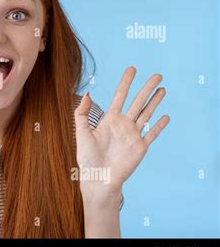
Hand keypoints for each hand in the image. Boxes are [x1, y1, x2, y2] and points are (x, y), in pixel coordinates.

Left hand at [74, 66, 169, 203]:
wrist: (98, 178)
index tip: (132, 69)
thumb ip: (82, 113)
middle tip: (157, 75)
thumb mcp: (82, 132)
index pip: (120, 96)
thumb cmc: (87, 158)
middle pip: (138, 102)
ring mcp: (133, 135)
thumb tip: (87, 94)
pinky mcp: (140, 148)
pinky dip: (159, 125)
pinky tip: (165, 116)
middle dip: (147, 88)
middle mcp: (123, 125)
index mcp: (110, 119)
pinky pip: (152, 134)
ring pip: (147, 114)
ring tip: (163, 89)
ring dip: (155, 102)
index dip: (126, 82)